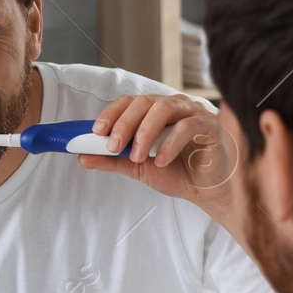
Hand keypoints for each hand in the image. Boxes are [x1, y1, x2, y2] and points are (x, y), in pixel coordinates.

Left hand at [79, 93, 237, 219]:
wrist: (210, 191)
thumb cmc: (179, 173)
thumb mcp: (139, 167)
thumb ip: (113, 160)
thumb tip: (82, 157)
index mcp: (157, 112)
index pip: (131, 101)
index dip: (112, 113)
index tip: (97, 131)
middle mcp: (174, 106)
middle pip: (145, 102)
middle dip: (125, 123)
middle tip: (113, 145)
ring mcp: (194, 112)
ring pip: (164, 109)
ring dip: (145, 132)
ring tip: (137, 157)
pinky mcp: (211, 125)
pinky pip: (188, 126)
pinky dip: (170, 144)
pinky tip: (161, 161)